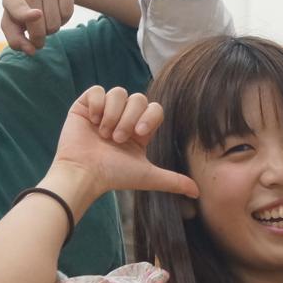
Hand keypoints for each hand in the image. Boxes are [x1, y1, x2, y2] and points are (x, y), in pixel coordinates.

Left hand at [1, 0, 74, 54]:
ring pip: (54, 25)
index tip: (37, 14)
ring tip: (46, 17)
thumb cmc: (24, 4)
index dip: (27, 15)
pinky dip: (63, 20)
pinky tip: (57, 10)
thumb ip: (15, 38)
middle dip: (38, 38)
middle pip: (39, 28)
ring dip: (51, 29)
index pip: (18, 9)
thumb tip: (31, 51)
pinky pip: (67, 15)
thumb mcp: (13, 18)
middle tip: (37, 34)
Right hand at [50, 87, 199, 200]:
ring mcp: (104, 110)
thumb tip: (198, 192)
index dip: (149, 117)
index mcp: (139, 129)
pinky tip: (91, 121)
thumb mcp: (148, 176)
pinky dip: (96, 104)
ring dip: (113, 114)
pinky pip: (97, 90)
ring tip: (103, 134)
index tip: (139, 135)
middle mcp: (123, 117)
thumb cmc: (114, 176)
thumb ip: (173, 181)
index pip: (154, 108)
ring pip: (119, 93)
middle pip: (138, 98)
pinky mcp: (85, 106)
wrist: (84, 174)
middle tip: (117, 139)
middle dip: (129, 118)